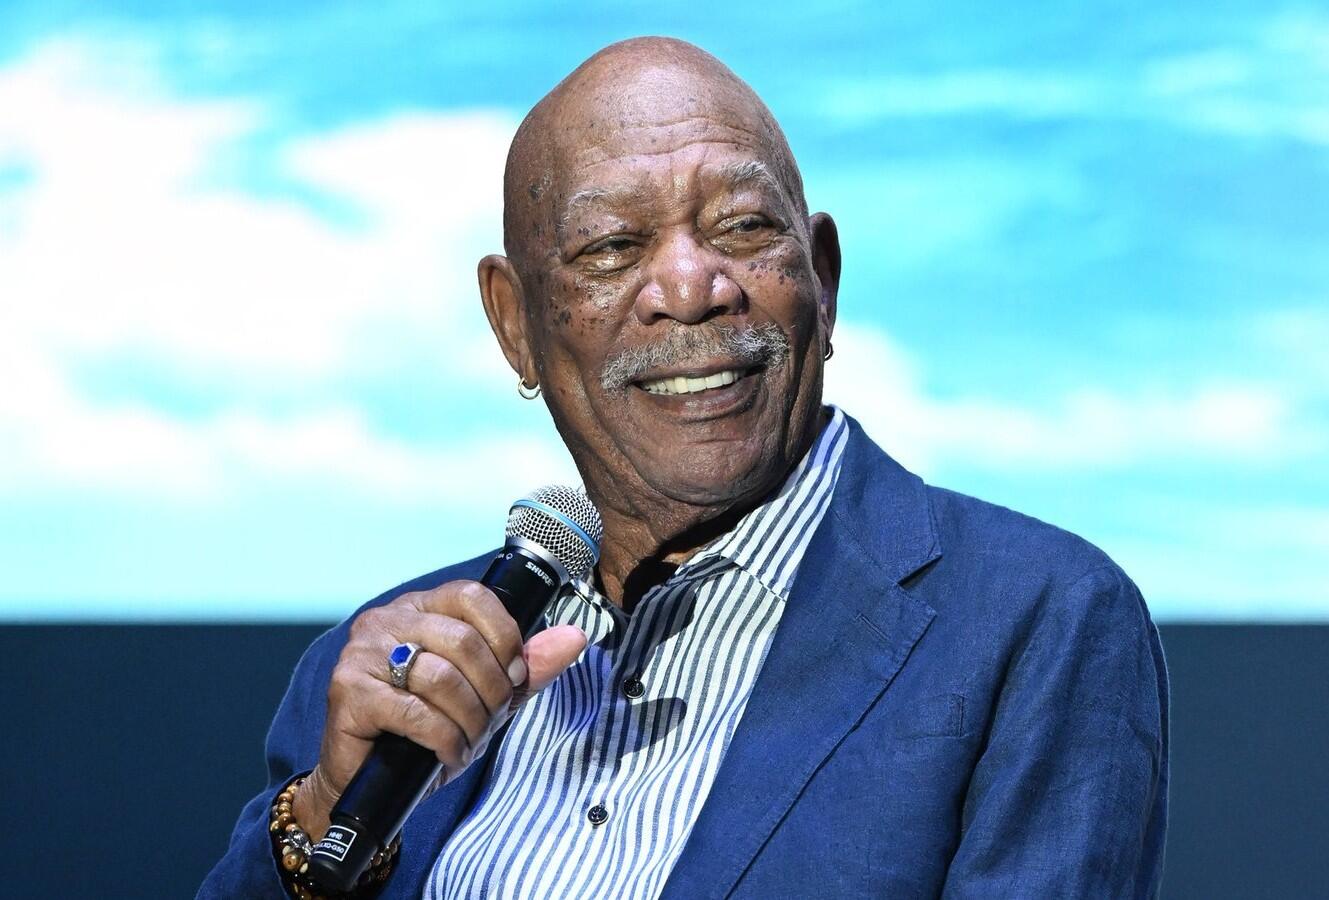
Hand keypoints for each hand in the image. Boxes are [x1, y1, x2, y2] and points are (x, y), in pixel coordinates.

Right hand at [293, 579, 586, 840]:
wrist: (368, 781)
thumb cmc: (426, 731)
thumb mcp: (485, 695)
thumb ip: (527, 666)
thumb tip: (576, 636)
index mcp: (419, 608)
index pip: (472, 595)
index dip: (505, 636)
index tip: (514, 676)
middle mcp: (386, 621)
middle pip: (463, 639)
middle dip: (492, 689)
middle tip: (491, 719)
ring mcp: (363, 654)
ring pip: (441, 676)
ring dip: (470, 718)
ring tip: (469, 739)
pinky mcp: (349, 693)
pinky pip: (416, 712)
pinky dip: (445, 739)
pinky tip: (448, 754)